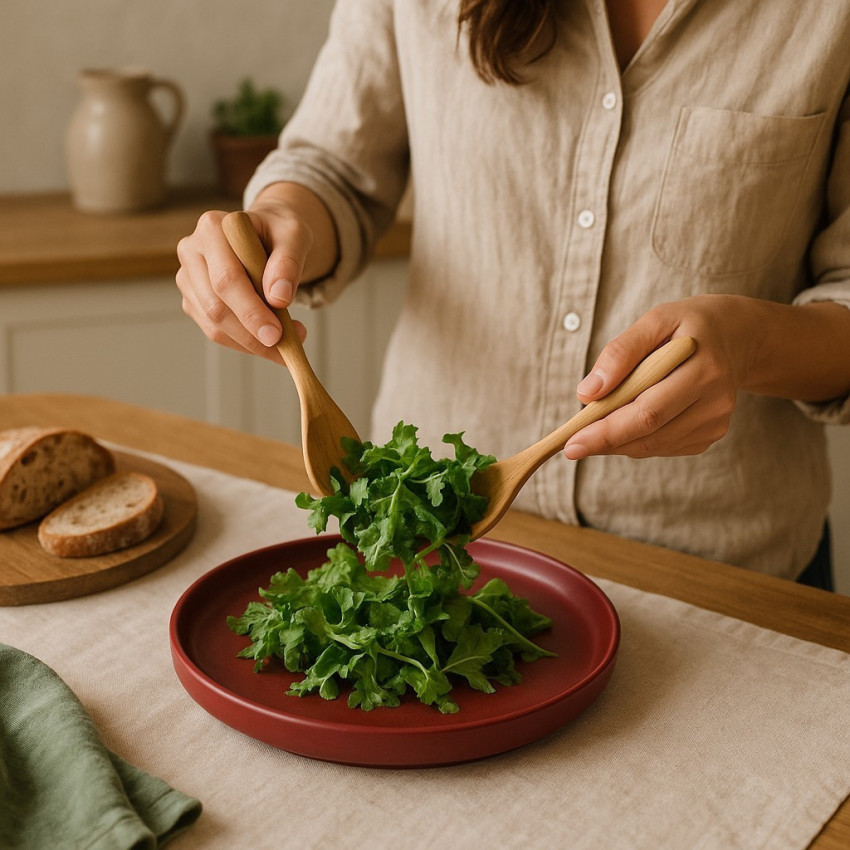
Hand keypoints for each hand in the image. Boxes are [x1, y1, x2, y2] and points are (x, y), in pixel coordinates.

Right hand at [175, 184, 336, 363]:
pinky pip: (215, 331)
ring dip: (250, 342)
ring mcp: (189, 278)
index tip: (276, 334)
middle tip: (284, 346)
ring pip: (213, 324)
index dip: (251, 311)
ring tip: (286, 343)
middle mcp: (192, 251)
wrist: (269, 233)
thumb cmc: (280, 232)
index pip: (227, 279)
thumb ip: (288, 263)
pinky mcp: (193, 300)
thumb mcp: (294, 236)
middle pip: (215, 306)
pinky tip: (268, 341)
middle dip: (251, 333)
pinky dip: (244, 343)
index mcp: (213, 228)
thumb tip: (279, 298)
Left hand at [563, 296, 749, 459]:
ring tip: (592, 431)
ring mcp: (716, 421)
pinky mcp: (711, 434)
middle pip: (650, 433)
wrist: (738, 336)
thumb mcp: (656, 320)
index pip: (648, 411)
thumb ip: (621, 352)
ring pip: (654, 445)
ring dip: (618, 443)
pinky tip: (626, 424)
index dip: (607, 430)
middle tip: (571, 446)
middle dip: (605, 441)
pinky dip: (638, 440)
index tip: (571, 442)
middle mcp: (716, 400)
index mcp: (704, 368)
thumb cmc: (688, 325)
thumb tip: (587, 393)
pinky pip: (664, 446)